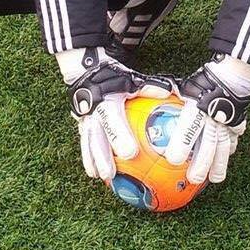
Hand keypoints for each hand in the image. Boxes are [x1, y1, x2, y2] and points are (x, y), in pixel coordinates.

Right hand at [61, 46, 174, 180]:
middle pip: (97, 135)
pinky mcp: (82, 125)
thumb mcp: (132, 80)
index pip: (112, 118)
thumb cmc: (118, 80)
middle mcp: (93, 111)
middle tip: (110, 172)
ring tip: (102, 177)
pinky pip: (85, 143)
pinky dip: (89, 158)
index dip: (120, 134)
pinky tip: (95, 174)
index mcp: (107, 99)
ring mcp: (85, 119)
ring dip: (94, 159)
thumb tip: (168, 92)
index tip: (131, 153)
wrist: (91, 73)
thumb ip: (149, 87)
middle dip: (102, 155)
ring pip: (88, 142)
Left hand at [165, 53, 249, 184]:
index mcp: (197, 106)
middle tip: (192, 178)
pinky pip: (233, 139)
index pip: (189, 126)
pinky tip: (225, 162)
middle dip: (202, 162)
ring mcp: (228, 121)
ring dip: (219, 164)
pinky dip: (229, 151)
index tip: (172, 159)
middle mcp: (213, 115)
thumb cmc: (199, 82)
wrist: (231, 73)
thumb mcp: (179, 86)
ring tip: (214, 180)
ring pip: (223, 146)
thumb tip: (140, 97)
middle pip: (208, 142)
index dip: (182, 143)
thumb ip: (161, 94)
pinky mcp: (238, 123)